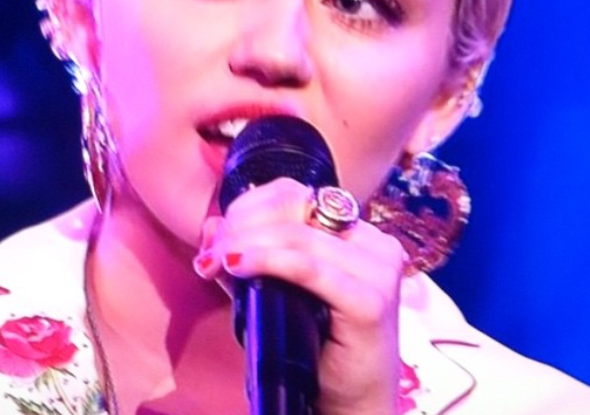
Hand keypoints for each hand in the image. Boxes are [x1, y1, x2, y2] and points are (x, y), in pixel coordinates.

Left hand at [194, 177, 404, 414]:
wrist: (352, 408)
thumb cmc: (315, 349)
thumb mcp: (275, 292)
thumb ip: (247, 257)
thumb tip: (212, 226)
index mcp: (356, 232)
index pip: (295, 194)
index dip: (249, 208)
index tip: (217, 236)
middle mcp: (373, 242)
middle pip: (293, 209)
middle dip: (241, 226)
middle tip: (211, 252)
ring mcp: (378, 269)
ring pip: (295, 237)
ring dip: (246, 244)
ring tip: (217, 261)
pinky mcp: (371, 301)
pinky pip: (307, 267)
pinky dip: (267, 262)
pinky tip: (237, 265)